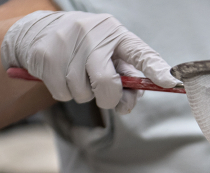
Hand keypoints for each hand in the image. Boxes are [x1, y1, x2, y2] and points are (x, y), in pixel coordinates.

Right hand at [0, 10, 178, 113]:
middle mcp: (93, 32)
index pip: (139, 52)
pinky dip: (64, 92)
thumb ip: (127, 82)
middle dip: (107, 98)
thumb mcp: (111, 57)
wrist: (40, 31)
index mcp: (116, 33)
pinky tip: (61, 76)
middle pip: (107, 84)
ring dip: (82, 94)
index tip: (170, 81)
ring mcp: (67, 41)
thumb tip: (126, 105)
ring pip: (82, 93)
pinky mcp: (46, 54)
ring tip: (78, 76)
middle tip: (102, 93)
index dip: (155, 69)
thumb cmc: (87, 51)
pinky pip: (62, 93)